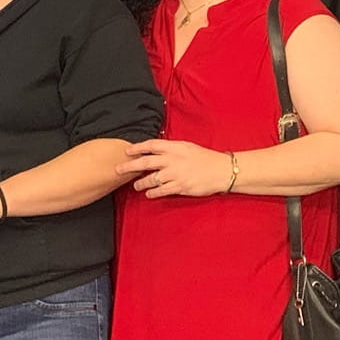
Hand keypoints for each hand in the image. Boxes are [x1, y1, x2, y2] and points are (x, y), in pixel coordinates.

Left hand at [117, 138, 233, 197]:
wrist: (222, 170)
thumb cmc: (206, 158)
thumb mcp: (188, 147)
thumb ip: (172, 148)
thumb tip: (157, 148)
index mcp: (176, 147)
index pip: (152, 145)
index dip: (137, 148)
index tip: (127, 151)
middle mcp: (173, 160)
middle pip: (146, 162)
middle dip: (130, 166)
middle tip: (118, 169)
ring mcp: (176, 174)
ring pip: (151, 179)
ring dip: (141, 183)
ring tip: (136, 186)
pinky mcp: (180, 187)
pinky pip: (161, 191)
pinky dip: (153, 193)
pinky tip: (149, 194)